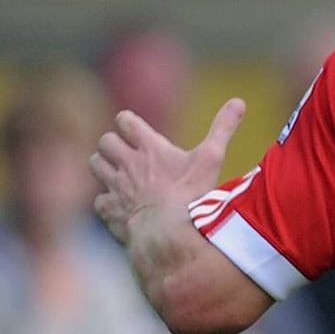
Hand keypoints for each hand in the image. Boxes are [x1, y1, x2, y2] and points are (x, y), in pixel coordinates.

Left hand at [89, 99, 245, 245]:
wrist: (167, 232)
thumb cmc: (192, 193)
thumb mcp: (212, 158)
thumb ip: (223, 128)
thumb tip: (239, 101)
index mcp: (149, 147)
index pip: (125, 121)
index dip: (128, 121)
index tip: (133, 126)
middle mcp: (127, 163)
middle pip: (105, 141)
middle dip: (112, 144)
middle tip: (126, 151)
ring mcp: (115, 186)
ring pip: (96, 165)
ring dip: (104, 166)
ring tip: (118, 173)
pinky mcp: (109, 209)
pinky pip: (99, 199)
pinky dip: (107, 200)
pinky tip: (121, 205)